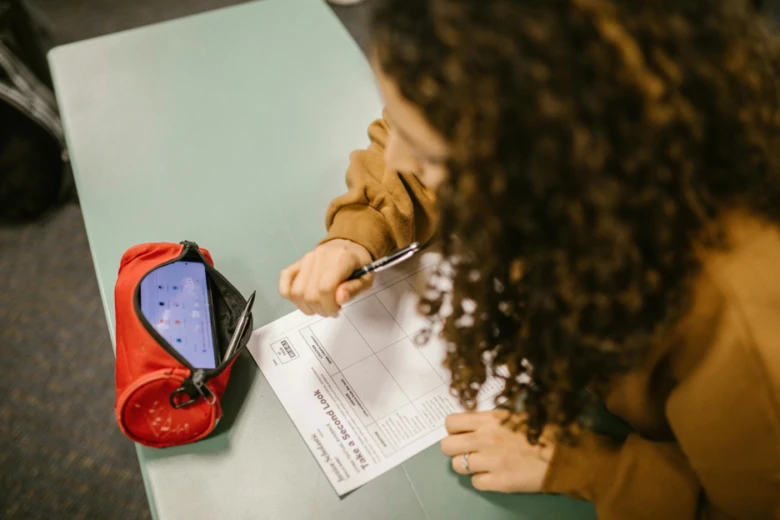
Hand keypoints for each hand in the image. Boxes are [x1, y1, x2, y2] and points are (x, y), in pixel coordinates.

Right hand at [279, 239, 373, 316]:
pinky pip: (285, 279)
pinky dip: (290, 294)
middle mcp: (320, 256)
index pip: (325, 288)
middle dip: (320, 309)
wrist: (348, 246)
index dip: (329, 306)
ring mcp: (306, 259)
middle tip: (330, 310)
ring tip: (320, 306)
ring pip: (296, 291)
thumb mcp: (366, 278)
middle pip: (309, 293)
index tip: (337, 310)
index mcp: (340, 258)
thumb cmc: (359, 265)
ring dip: (306, 306)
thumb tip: (339, 300)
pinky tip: (303, 300)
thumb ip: (353, 289)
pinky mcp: (297, 262)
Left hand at [440, 410, 554, 493]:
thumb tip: (473, 425)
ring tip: (482, 464)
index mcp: (490, 419)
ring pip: (458, 466)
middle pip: (447, 446)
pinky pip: (475, 482)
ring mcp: (491, 461)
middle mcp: (486, 438)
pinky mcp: (499, 482)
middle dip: (455, 449)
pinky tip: (494, 475)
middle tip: (468, 451)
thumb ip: (491, 420)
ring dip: (468, 466)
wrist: (566, 456)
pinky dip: (482, 480)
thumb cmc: (544, 433)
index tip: (463, 433)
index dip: (454, 429)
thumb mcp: (515, 416)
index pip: (451, 422)